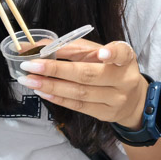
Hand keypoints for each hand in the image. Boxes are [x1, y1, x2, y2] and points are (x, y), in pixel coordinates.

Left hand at [16, 38, 148, 128]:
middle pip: (88, 75)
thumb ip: (71, 47)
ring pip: (80, 93)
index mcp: (125, 59)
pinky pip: (79, 106)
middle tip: (30, 64)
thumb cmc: (109, 68)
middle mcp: (123, 79)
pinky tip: (42, 90)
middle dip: (56, 69)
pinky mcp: (106, 114)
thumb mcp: (97, 53)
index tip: (101, 53)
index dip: (112, 53)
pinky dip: (58, 97)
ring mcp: (116, 100)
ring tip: (29, 79)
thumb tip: (37, 45)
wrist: (131, 99)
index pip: (122, 54)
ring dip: (51, 85)